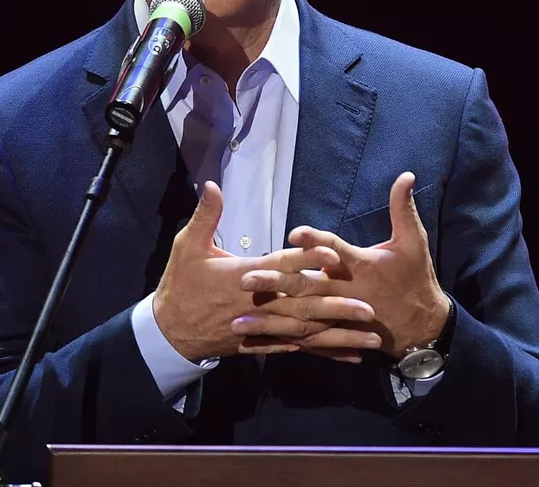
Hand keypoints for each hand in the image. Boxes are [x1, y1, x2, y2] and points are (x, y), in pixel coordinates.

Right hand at [153, 181, 383, 360]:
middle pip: (303, 305)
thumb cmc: (180, 285)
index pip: (282, 266)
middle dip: (337, 307)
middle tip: (370, 310)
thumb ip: (205, 216)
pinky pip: (298, 348)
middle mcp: (259, 304)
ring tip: (370, 338)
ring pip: (306, 332)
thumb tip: (211, 185)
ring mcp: (262, 326)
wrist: (168, 332)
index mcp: (244, 277)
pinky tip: (350, 354)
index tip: (335, 255)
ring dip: (339, 335)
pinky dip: (324, 351)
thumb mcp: (186, 246)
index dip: (308, 260)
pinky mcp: (262, 342)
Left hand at [239, 171, 449, 359]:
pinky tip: (252, 339)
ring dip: (269, 318)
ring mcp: (336, 314)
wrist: (421, 326)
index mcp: (361, 267)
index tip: (293, 233)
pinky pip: (301, 336)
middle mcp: (344, 291)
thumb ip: (403, 208)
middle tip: (246, 278)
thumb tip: (406, 176)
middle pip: (306, 286)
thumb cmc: (415, 278)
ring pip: (298, 316)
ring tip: (238, 320)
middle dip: (276, 284)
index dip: (315, 242)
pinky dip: (278, 338)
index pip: (334, 250)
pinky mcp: (332, 329)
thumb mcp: (414, 241)